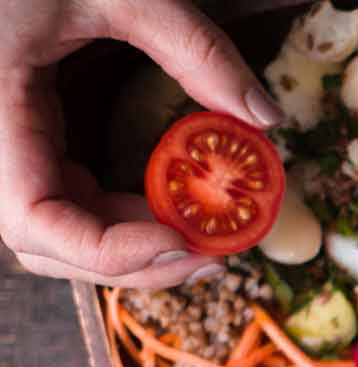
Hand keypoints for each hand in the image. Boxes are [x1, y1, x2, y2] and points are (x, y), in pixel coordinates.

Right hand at [0, 0, 283, 286]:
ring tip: (207, 239)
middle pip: (46, 244)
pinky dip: (119, 220)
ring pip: (55, 233)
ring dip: (132, 249)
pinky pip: (64, 203)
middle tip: (217, 256)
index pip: (32, 219)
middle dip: (134, 262)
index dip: (106, 250)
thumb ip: (193, 47)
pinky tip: (174, 213)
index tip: (184, 242)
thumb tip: (265, 117)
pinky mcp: (23, 143)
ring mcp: (4, 147)